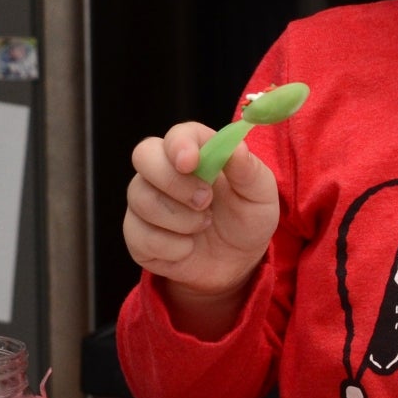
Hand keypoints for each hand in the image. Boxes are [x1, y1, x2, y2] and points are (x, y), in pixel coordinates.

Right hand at [122, 122, 279, 331]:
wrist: (236, 262)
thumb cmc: (248, 220)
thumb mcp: (260, 197)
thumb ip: (249, 170)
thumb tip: (236, 147)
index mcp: (197, 152)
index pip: (177, 134)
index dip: (180, 144)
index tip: (191, 162)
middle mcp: (164, 170)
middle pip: (144, 156)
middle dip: (173, 181)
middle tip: (205, 202)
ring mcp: (145, 200)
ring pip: (142, 199)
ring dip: (181, 220)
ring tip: (204, 225)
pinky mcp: (136, 233)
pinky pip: (142, 236)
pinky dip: (173, 247)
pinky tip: (188, 248)